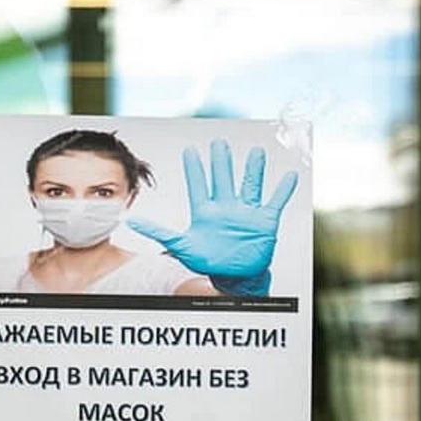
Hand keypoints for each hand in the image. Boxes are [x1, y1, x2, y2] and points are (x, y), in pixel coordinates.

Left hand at [128, 139, 297, 281]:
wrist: (235, 277)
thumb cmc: (208, 261)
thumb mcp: (181, 246)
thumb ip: (158, 232)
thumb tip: (130, 221)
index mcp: (206, 212)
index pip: (198, 186)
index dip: (194, 169)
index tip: (189, 150)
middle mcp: (226, 208)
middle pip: (223, 179)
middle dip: (221, 162)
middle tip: (219, 143)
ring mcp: (246, 213)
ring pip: (250, 185)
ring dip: (254, 170)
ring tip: (256, 151)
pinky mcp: (265, 221)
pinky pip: (275, 202)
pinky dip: (283, 190)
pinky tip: (289, 175)